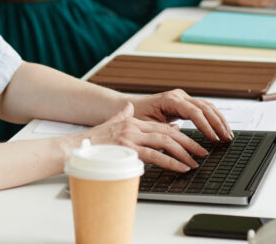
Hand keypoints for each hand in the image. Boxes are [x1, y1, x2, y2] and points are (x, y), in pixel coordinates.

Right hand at [82, 101, 218, 172]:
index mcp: (131, 121)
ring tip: (195, 162)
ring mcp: (130, 137)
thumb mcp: (108, 123)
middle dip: (188, 143)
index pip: (162, 126)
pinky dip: (171, 162)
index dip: (180, 135)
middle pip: (168, 133)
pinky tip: (181, 168)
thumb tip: (127, 108)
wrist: (73, 148)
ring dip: (183, 153)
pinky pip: (155, 155)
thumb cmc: (90, 141)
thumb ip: (120, 115)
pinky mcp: (127, 149)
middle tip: (201, 153)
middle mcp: (133, 126)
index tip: (192, 144)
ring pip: (165, 143)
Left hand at [131, 89, 232, 142]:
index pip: (194, 112)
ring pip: (208, 106)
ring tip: (228, 135)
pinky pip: (204, 108)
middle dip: (218, 123)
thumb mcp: (147, 125)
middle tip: (227, 139)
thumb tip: (179, 135)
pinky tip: (221, 128)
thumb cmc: (137, 116)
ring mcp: (183, 97)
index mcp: (170, 99)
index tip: (214, 138)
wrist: (130, 106)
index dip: (206, 125)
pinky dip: (214, 118)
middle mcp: (179, 96)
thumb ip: (162, 130)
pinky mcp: (185, 102)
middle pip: (205, 107)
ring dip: (219, 120)